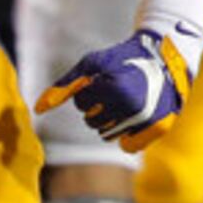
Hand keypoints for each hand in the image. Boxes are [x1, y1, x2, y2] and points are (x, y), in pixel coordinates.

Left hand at [38, 29, 187, 152]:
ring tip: (123, 100)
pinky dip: (127, 134)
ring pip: (108, 135)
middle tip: (114, 89)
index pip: (82, 104)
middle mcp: (133, 108)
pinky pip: (128, 145)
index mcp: (116, 89)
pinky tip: (132, 116)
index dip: (89, 90)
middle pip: (93, 122)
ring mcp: (147, 120)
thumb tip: (38, 109)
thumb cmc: (123, 58)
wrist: (165, 57)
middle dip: (97, 107)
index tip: (103, 79)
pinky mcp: (159, 129)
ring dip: (110, 119)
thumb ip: (65, 86)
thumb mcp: (92, 64)